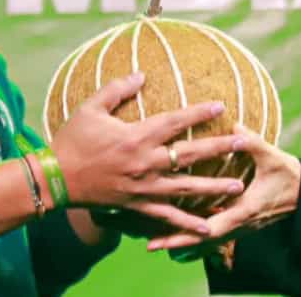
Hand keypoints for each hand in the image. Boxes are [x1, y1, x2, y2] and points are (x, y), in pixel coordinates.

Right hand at [52, 72, 246, 235]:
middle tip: (244, 143)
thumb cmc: (72, 140)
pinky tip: (208, 227)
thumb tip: (141, 74)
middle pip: (191, 154)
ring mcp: (144, 187)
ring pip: (186, 187)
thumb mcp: (90, 108)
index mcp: (137, 136)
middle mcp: (146, 162)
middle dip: (220, 148)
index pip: (176, 121)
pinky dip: (188, 222)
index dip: (200, 112)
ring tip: (238, 186)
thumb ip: (117, 89)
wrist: (56, 180)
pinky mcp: (138, 205)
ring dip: (214, 187)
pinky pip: (167, 216)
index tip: (221, 105)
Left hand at [146, 124, 300, 251]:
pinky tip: (178, 230)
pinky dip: (195, 233)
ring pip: (206, 239)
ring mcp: (239, 225)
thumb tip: (235, 125)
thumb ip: (254, 142)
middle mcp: (239, 223)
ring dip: (183, 240)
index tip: (167, 234)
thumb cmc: (289, 175)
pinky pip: (213, 231)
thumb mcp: (273, 157)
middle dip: (177, 242)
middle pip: (203, 239)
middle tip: (150, 245)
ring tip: (155, 242)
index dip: (189, 232)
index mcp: (245, 210)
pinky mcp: (239, 222)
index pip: (213, 227)